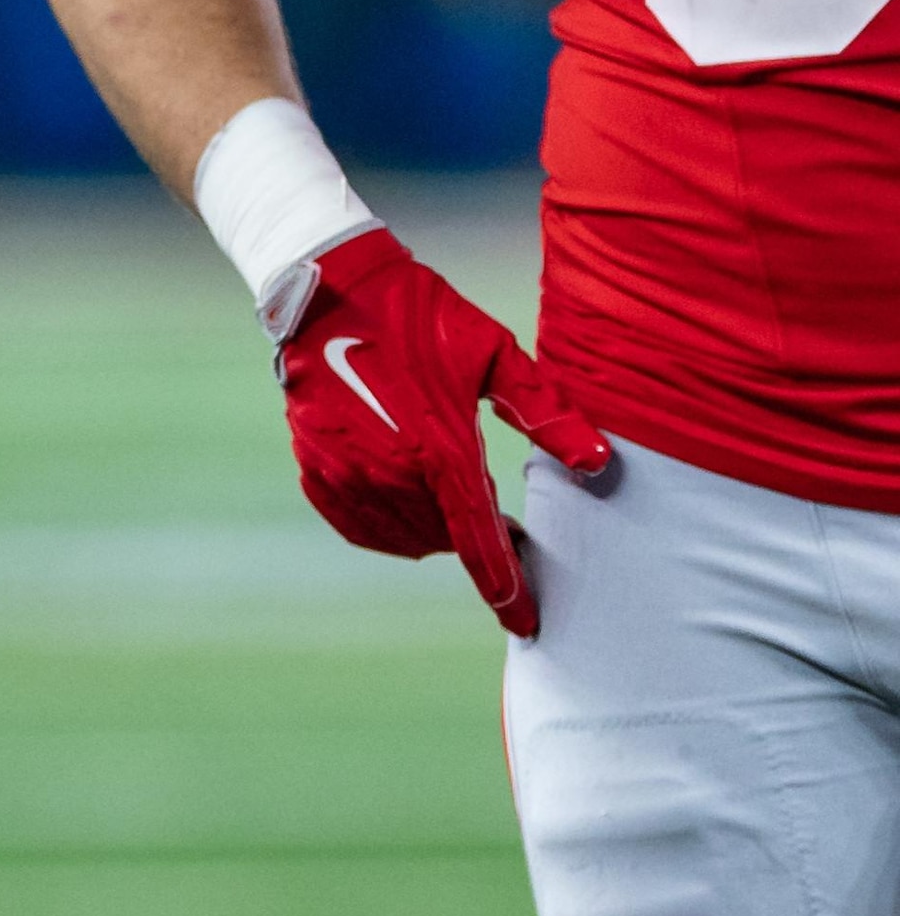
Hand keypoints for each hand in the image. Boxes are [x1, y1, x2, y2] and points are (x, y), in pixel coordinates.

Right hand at [274, 227, 617, 632]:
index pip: (481, 544)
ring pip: (403, 537)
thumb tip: (600, 463)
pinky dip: (388, 527)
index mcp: (441, 451)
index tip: (528, 624)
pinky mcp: (315, 466)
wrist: (331, 291)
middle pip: (445, 542)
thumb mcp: (495, 356)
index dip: (507, 590)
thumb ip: (548, 415)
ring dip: (434, 533)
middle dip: (476, 540)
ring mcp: (345, 473)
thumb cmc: (424, 317)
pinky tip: (406, 506)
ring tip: (453, 501)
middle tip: (498, 516)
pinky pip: (358, 525)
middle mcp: (390, 472)